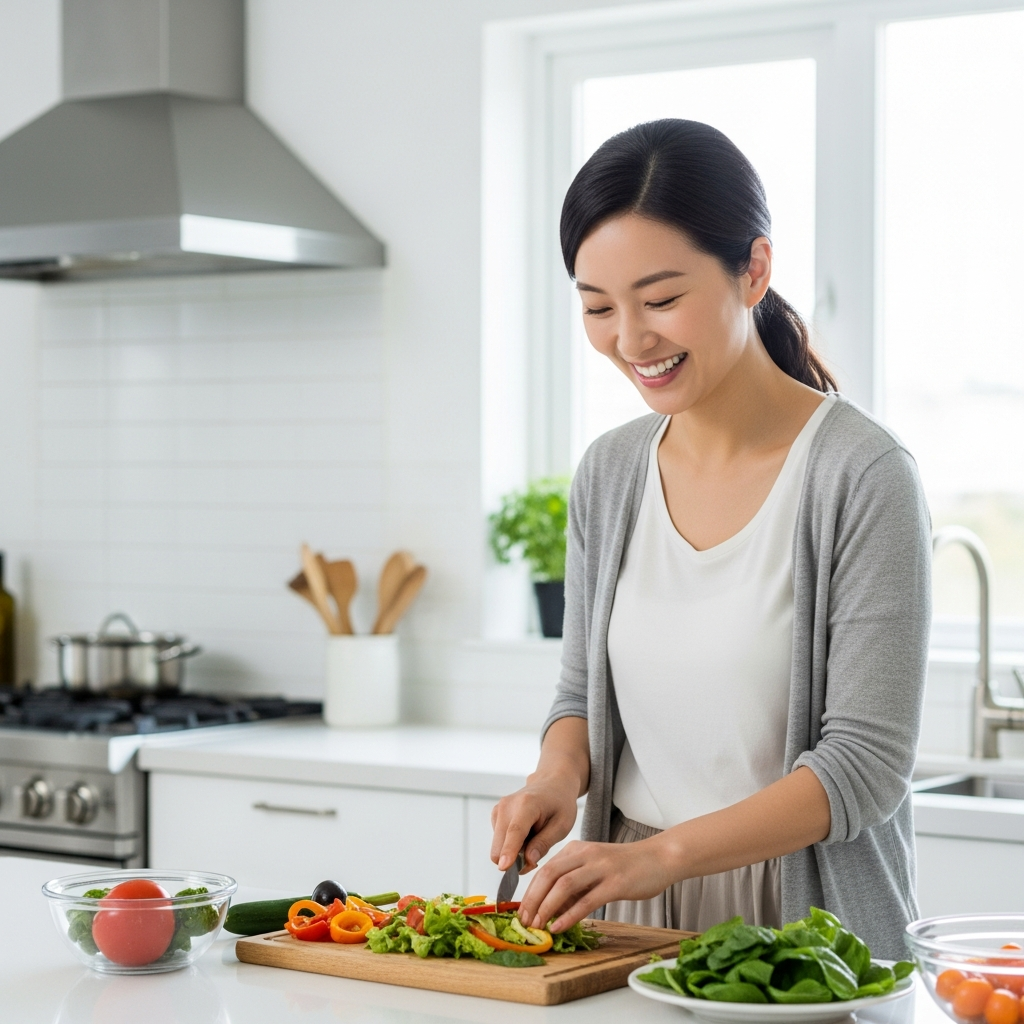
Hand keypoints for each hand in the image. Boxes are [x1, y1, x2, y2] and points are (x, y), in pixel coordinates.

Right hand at [491, 772, 578, 872]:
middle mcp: (507, 805)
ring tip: (533, 842)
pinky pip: (499, 842)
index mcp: (527, 804)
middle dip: (515, 860)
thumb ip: (544, 843)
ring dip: (514, 853)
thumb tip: (528, 861)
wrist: (551, 784)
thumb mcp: (562, 825)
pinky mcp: (495, 815)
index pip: (515, 831)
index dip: (509, 851)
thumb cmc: (560, 804)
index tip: (504, 868)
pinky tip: (526, 836)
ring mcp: (499, 809)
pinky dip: (511, 846)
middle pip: (500, 844)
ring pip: (498, 846)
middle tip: (535, 858)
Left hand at [517, 834, 677, 933]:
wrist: (659, 858)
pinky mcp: (616, 883)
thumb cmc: (626, 866)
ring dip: (547, 907)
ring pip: (564, 885)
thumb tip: (551, 910)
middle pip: (549, 875)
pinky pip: (587, 900)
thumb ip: (574, 885)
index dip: (530, 891)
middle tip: (525, 921)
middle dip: (533, 899)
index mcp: (576, 850)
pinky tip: (559, 927)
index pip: (545, 869)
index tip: (521, 911)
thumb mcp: (594, 869)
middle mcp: (585, 855)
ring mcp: (601, 868)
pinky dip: (570, 915)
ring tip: (538, 926)